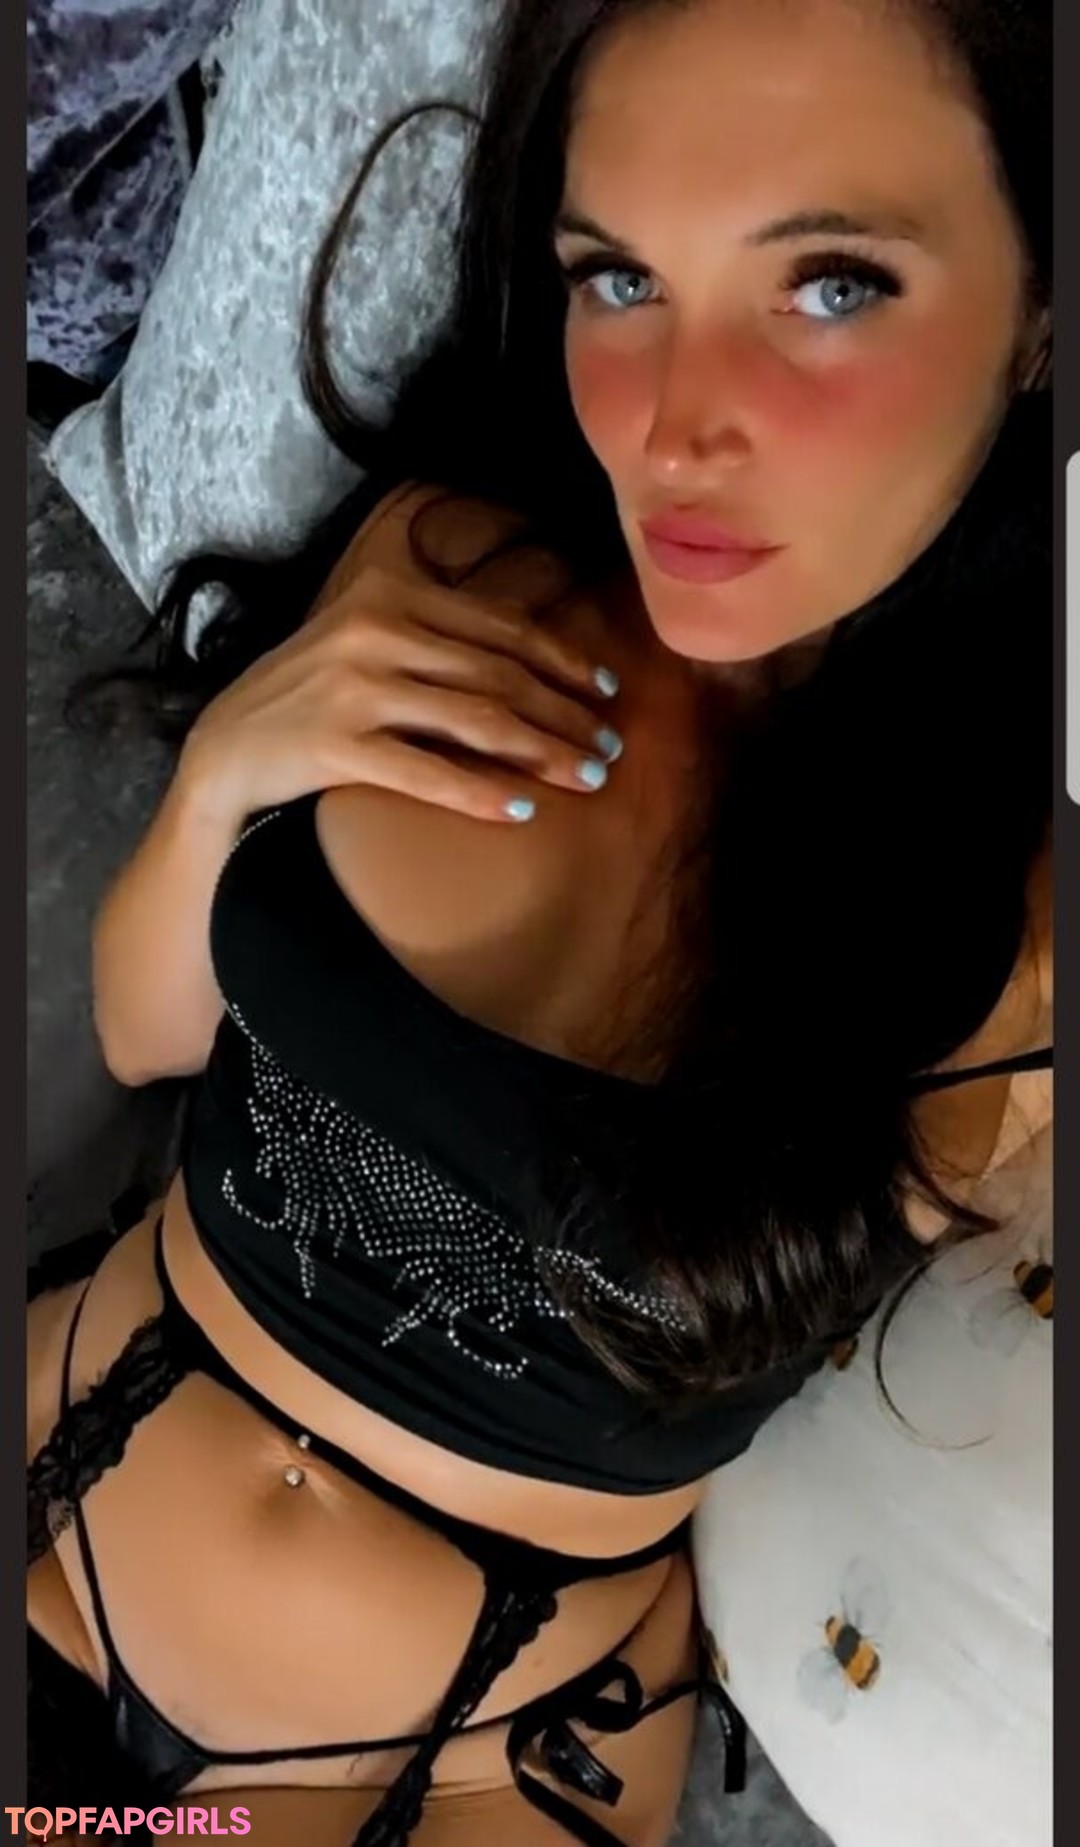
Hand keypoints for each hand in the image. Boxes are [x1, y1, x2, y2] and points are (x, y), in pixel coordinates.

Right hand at [176, 563, 622, 827]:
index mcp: (390, 593)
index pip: (498, 627)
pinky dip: (479, 793)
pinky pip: (427, 773)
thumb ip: (435, 637)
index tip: (606, 690)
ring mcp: (353, 688)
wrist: (226, 746)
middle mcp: (374, 630)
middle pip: (496, 676)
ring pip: (474, 721)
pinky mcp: (336, 746)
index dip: (561, 660)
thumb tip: (533, 662)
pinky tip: (519, 810)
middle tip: (610, 748)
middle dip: (565, 715)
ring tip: (586, 778)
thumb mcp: (367, 642)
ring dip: (542, 753)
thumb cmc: (311, 695)